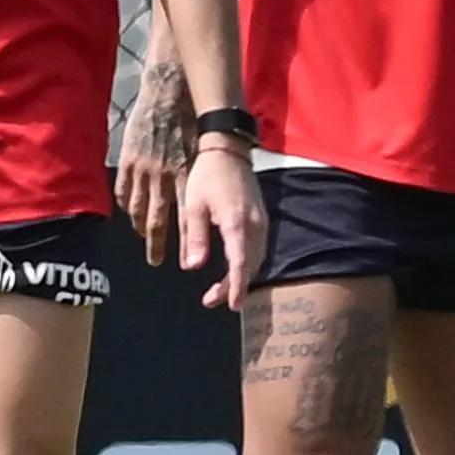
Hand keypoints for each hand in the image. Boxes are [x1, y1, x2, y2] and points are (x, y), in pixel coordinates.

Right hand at [114, 61, 195, 265]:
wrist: (168, 92)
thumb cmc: (190, 122)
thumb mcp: (200, 152)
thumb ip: (198, 179)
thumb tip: (204, 205)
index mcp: (184, 175)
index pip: (184, 219)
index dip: (183, 242)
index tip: (183, 262)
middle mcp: (162, 175)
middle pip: (157, 220)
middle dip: (156, 244)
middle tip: (155, 261)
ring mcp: (142, 168)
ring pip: (138, 208)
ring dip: (141, 227)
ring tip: (144, 237)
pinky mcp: (127, 159)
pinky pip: (124, 191)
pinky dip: (127, 205)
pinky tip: (131, 213)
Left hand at [181, 143, 265, 310]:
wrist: (228, 149)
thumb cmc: (207, 175)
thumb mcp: (194, 205)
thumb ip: (195, 237)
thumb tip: (193, 267)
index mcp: (236, 223)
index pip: (240, 263)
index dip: (236, 286)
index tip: (232, 305)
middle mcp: (254, 225)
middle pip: (250, 265)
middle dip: (233, 286)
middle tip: (211, 300)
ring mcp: (261, 221)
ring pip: (256, 258)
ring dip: (240, 276)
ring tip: (218, 290)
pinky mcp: (261, 217)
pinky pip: (258, 248)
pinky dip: (247, 263)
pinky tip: (233, 267)